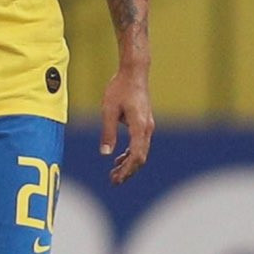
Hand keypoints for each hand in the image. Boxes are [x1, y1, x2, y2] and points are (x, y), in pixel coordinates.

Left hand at [100, 65, 152, 184]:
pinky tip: (119, 159)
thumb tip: (105, 154)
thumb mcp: (108, 110)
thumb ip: (108, 132)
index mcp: (140, 127)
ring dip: (129, 164)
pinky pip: (140, 144)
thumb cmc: (120, 88)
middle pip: (141, 157)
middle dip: (128, 171)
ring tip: (114, 174)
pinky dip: (130, 154)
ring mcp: (147, 126)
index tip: (116, 179)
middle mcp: (147, 129)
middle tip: (114, 181)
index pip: (137, 155)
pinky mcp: (144, 123)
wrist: (134, 72)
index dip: (127, 170)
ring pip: (141, 152)